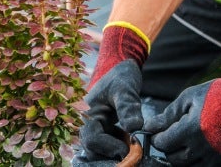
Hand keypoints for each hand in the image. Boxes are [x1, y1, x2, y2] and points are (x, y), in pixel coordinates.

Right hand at [77, 23, 150, 160]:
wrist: (119, 68)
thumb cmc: (120, 76)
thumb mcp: (125, 89)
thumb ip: (129, 108)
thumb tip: (135, 128)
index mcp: (86, 112)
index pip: (92, 139)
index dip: (110, 147)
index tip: (130, 148)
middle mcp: (85, 122)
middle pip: (91, 150)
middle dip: (111, 153)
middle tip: (132, 148)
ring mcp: (92, 126)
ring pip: (97, 151)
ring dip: (113, 151)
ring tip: (130, 140)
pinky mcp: (99, 129)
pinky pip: (104, 146)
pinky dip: (116, 146)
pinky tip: (127, 137)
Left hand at [143, 61, 220, 165]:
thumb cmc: (217, 94)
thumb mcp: (188, 98)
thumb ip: (168, 115)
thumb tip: (150, 126)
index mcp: (191, 130)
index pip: (162, 144)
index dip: (157, 138)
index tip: (159, 132)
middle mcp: (204, 148)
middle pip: (174, 160)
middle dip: (169, 149)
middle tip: (173, 137)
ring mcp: (218, 158)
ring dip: (184, 157)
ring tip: (187, 142)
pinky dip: (199, 161)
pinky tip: (200, 148)